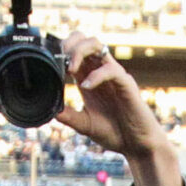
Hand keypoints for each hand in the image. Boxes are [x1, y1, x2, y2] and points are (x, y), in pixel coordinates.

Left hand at [55, 36, 179, 185]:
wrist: (136, 145)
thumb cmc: (114, 132)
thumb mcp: (85, 125)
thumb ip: (70, 116)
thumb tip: (52, 111)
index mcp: (89, 77)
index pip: (75, 51)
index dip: (61, 51)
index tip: (49, 64)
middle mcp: (101, 72)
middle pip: (85, 40)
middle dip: (69, 44)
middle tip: (59, 60)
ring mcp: (114, 75)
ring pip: (97, 46)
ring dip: (80, 51)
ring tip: (70, 69)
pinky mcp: (126, 84)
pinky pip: (111, 70)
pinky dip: (96, 75)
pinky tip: (86, 87)